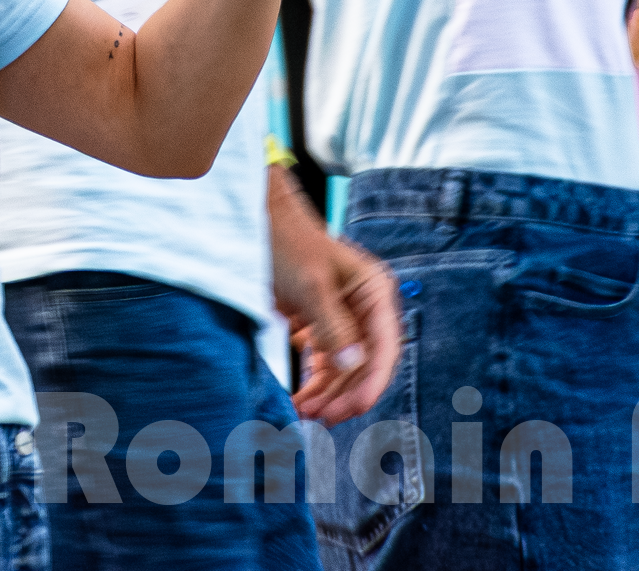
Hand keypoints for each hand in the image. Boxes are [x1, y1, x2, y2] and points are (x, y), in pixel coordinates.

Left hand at [269, 170, 399, 422]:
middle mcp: (364, 306)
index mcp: (374, 291)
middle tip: (321, 417)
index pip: (384, 346)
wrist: (254, 221)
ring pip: (343, 367)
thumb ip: (333, 327)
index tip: (358, 408)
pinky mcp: (320, 323)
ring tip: (303, 411)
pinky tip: (299, 396)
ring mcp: (342, 316)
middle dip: (344, 392)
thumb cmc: (286, 242)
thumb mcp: (311, 285)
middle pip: (364, 362)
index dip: (373, 381)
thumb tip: (354, 365)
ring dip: (327, 392)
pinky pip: (324, 360)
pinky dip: (313, 379)